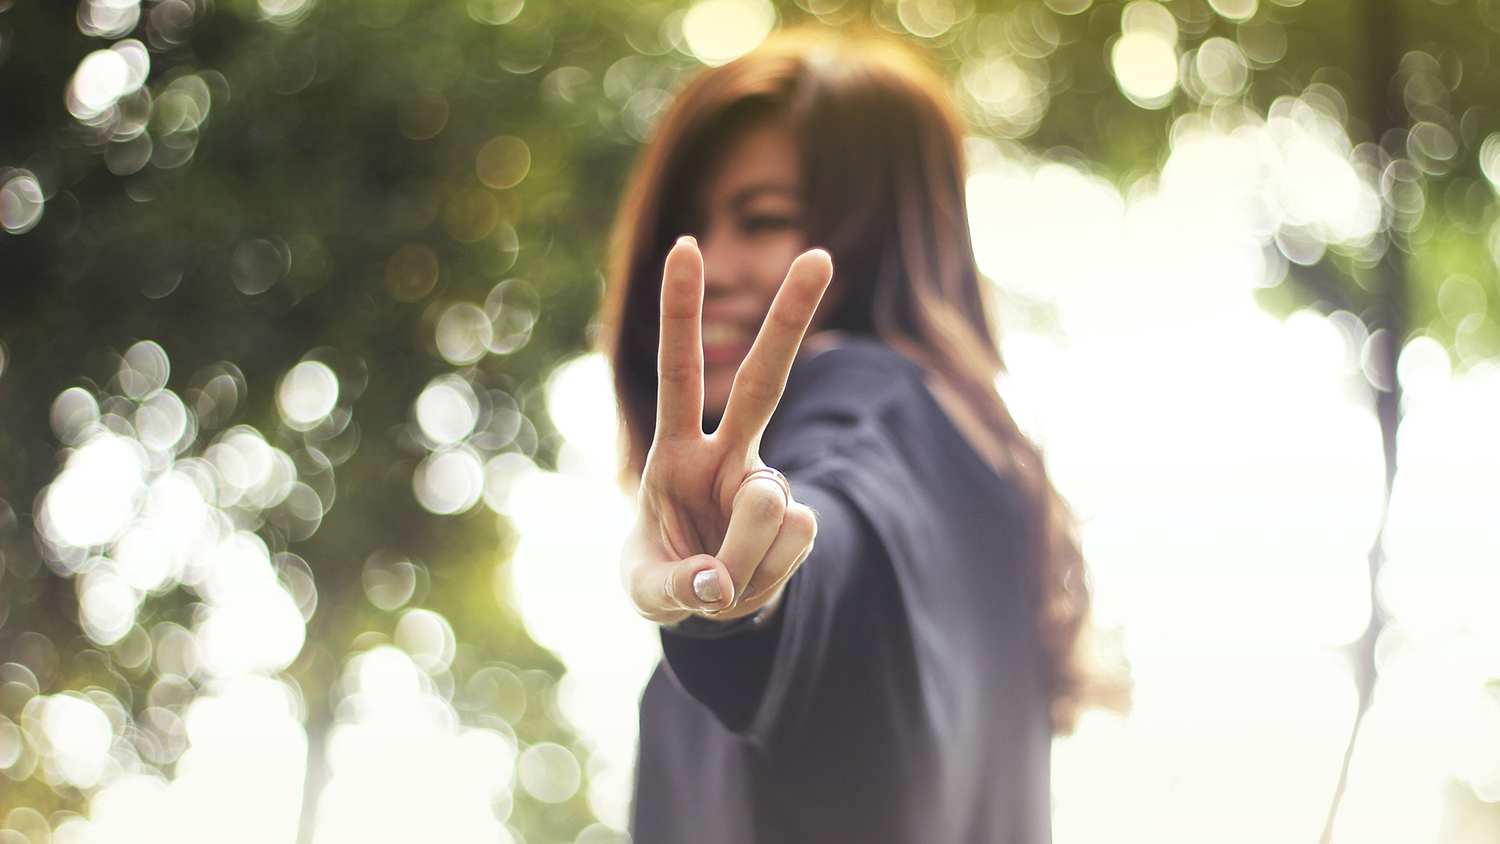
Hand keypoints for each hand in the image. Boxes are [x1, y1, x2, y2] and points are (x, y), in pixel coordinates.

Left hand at [621, 236, 831, 624]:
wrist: (712, 606)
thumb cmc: (668, 577)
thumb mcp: (649, 590)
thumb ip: (677, 586)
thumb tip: (721, 582)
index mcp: (677, 451)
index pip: (680, 373)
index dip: (681, 313)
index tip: (686, 245)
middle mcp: (729, 454)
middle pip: (764, 380)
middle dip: (790, 318)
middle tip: (819, 255)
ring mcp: (769, 485)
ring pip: (767, 502)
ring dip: (741, 554)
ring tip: (720, 580)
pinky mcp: (800, 520)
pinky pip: (791, 542)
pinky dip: (764, 575)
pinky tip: (748, 580)